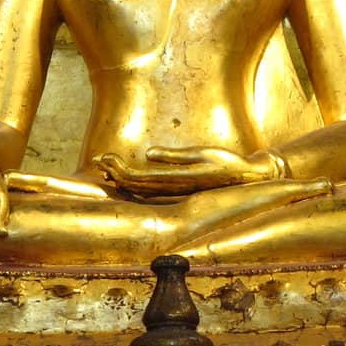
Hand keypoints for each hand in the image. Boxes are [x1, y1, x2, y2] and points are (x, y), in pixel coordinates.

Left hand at [96, 146, 279, 195]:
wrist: (247, 177)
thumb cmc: (227, 162)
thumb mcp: (202, 154)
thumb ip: (175, 156)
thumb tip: (148, 154)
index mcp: (176, 180)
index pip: (139, 178)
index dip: (118, 169)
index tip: (105, 157)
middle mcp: (172, 189)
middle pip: (134, 185)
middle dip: (114, 171)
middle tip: (98, 159)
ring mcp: (174, 191)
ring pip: (140, 188)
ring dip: (121, 177)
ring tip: (105, 166)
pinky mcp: (176, 188)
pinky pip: (148, 188)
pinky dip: (133, 180)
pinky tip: (124, 174)